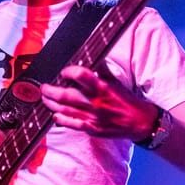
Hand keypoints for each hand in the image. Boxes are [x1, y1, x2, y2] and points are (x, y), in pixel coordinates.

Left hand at [40, 63, 157, 141]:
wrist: (140, 122)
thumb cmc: (127, 100)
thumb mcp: (116, 81)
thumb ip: (102, 70)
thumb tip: (93, 56)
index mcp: (102, 88)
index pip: (82, 76)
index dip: (70, 72)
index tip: (64, 71)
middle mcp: (96, 102)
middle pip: (67, 95)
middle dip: (51, 91)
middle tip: (44, 87)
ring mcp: (93, 117)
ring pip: (66, 109)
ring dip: (51, 104)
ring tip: (45, 98)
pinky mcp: (92, 129)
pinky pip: (73, 124)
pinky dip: (62, 120)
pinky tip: (55, 115)